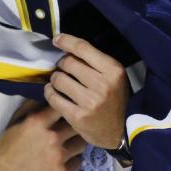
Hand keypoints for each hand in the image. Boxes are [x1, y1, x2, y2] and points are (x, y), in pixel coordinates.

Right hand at [0, 100, 85, 170]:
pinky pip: (78, 161)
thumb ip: (34, 106)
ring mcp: (57, 157)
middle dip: (74, 124)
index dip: (68, 105)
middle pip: (77, 123)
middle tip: (70, 128)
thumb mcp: (17, 121)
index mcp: (38, 122)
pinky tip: (63, 160)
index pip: (64, 104)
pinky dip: (73, 160)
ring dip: (76, 142)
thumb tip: (50, 91)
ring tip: (67, 145)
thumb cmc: (8, 147)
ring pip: (81, 142)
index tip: (69, 108)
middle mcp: (50, 138)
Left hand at [45, 33, 130, 149]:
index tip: (57, 39)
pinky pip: (54, 98)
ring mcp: (90, 102)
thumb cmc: (115, 99)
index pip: (83, 48)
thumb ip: (96, 62)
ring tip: (59, 81)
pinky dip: (50, 92)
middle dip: (62, 63)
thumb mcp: (114, 76)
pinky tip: (53, 92)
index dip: (66, 41)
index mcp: (113, 70)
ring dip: (55, 78)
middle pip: (68, 62)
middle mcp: (102, 84)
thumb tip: (68, 48)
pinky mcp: (78, 117)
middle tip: (63, 69)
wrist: (121, 131)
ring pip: (59, 79)